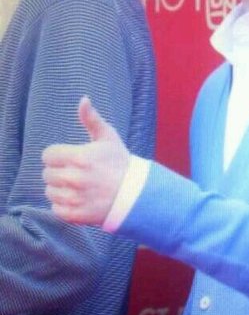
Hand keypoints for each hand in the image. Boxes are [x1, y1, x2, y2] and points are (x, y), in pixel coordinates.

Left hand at [43, 96, 128, 224]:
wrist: (135, 193)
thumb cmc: (120, 162)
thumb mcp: (108, 137)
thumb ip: (91, 119)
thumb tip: (83, 99)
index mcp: (79, 157)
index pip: (48, 155)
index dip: (58, 155)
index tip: (71, 158)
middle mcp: (74, 178)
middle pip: (47, 173)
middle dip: (59, 171)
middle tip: (76, 172)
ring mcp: (73, 198)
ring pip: (49, 191)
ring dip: (60, 188)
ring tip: (78, 186)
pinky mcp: (74, 215)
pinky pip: (55, 208)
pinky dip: (64, 204)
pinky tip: (79, 199)